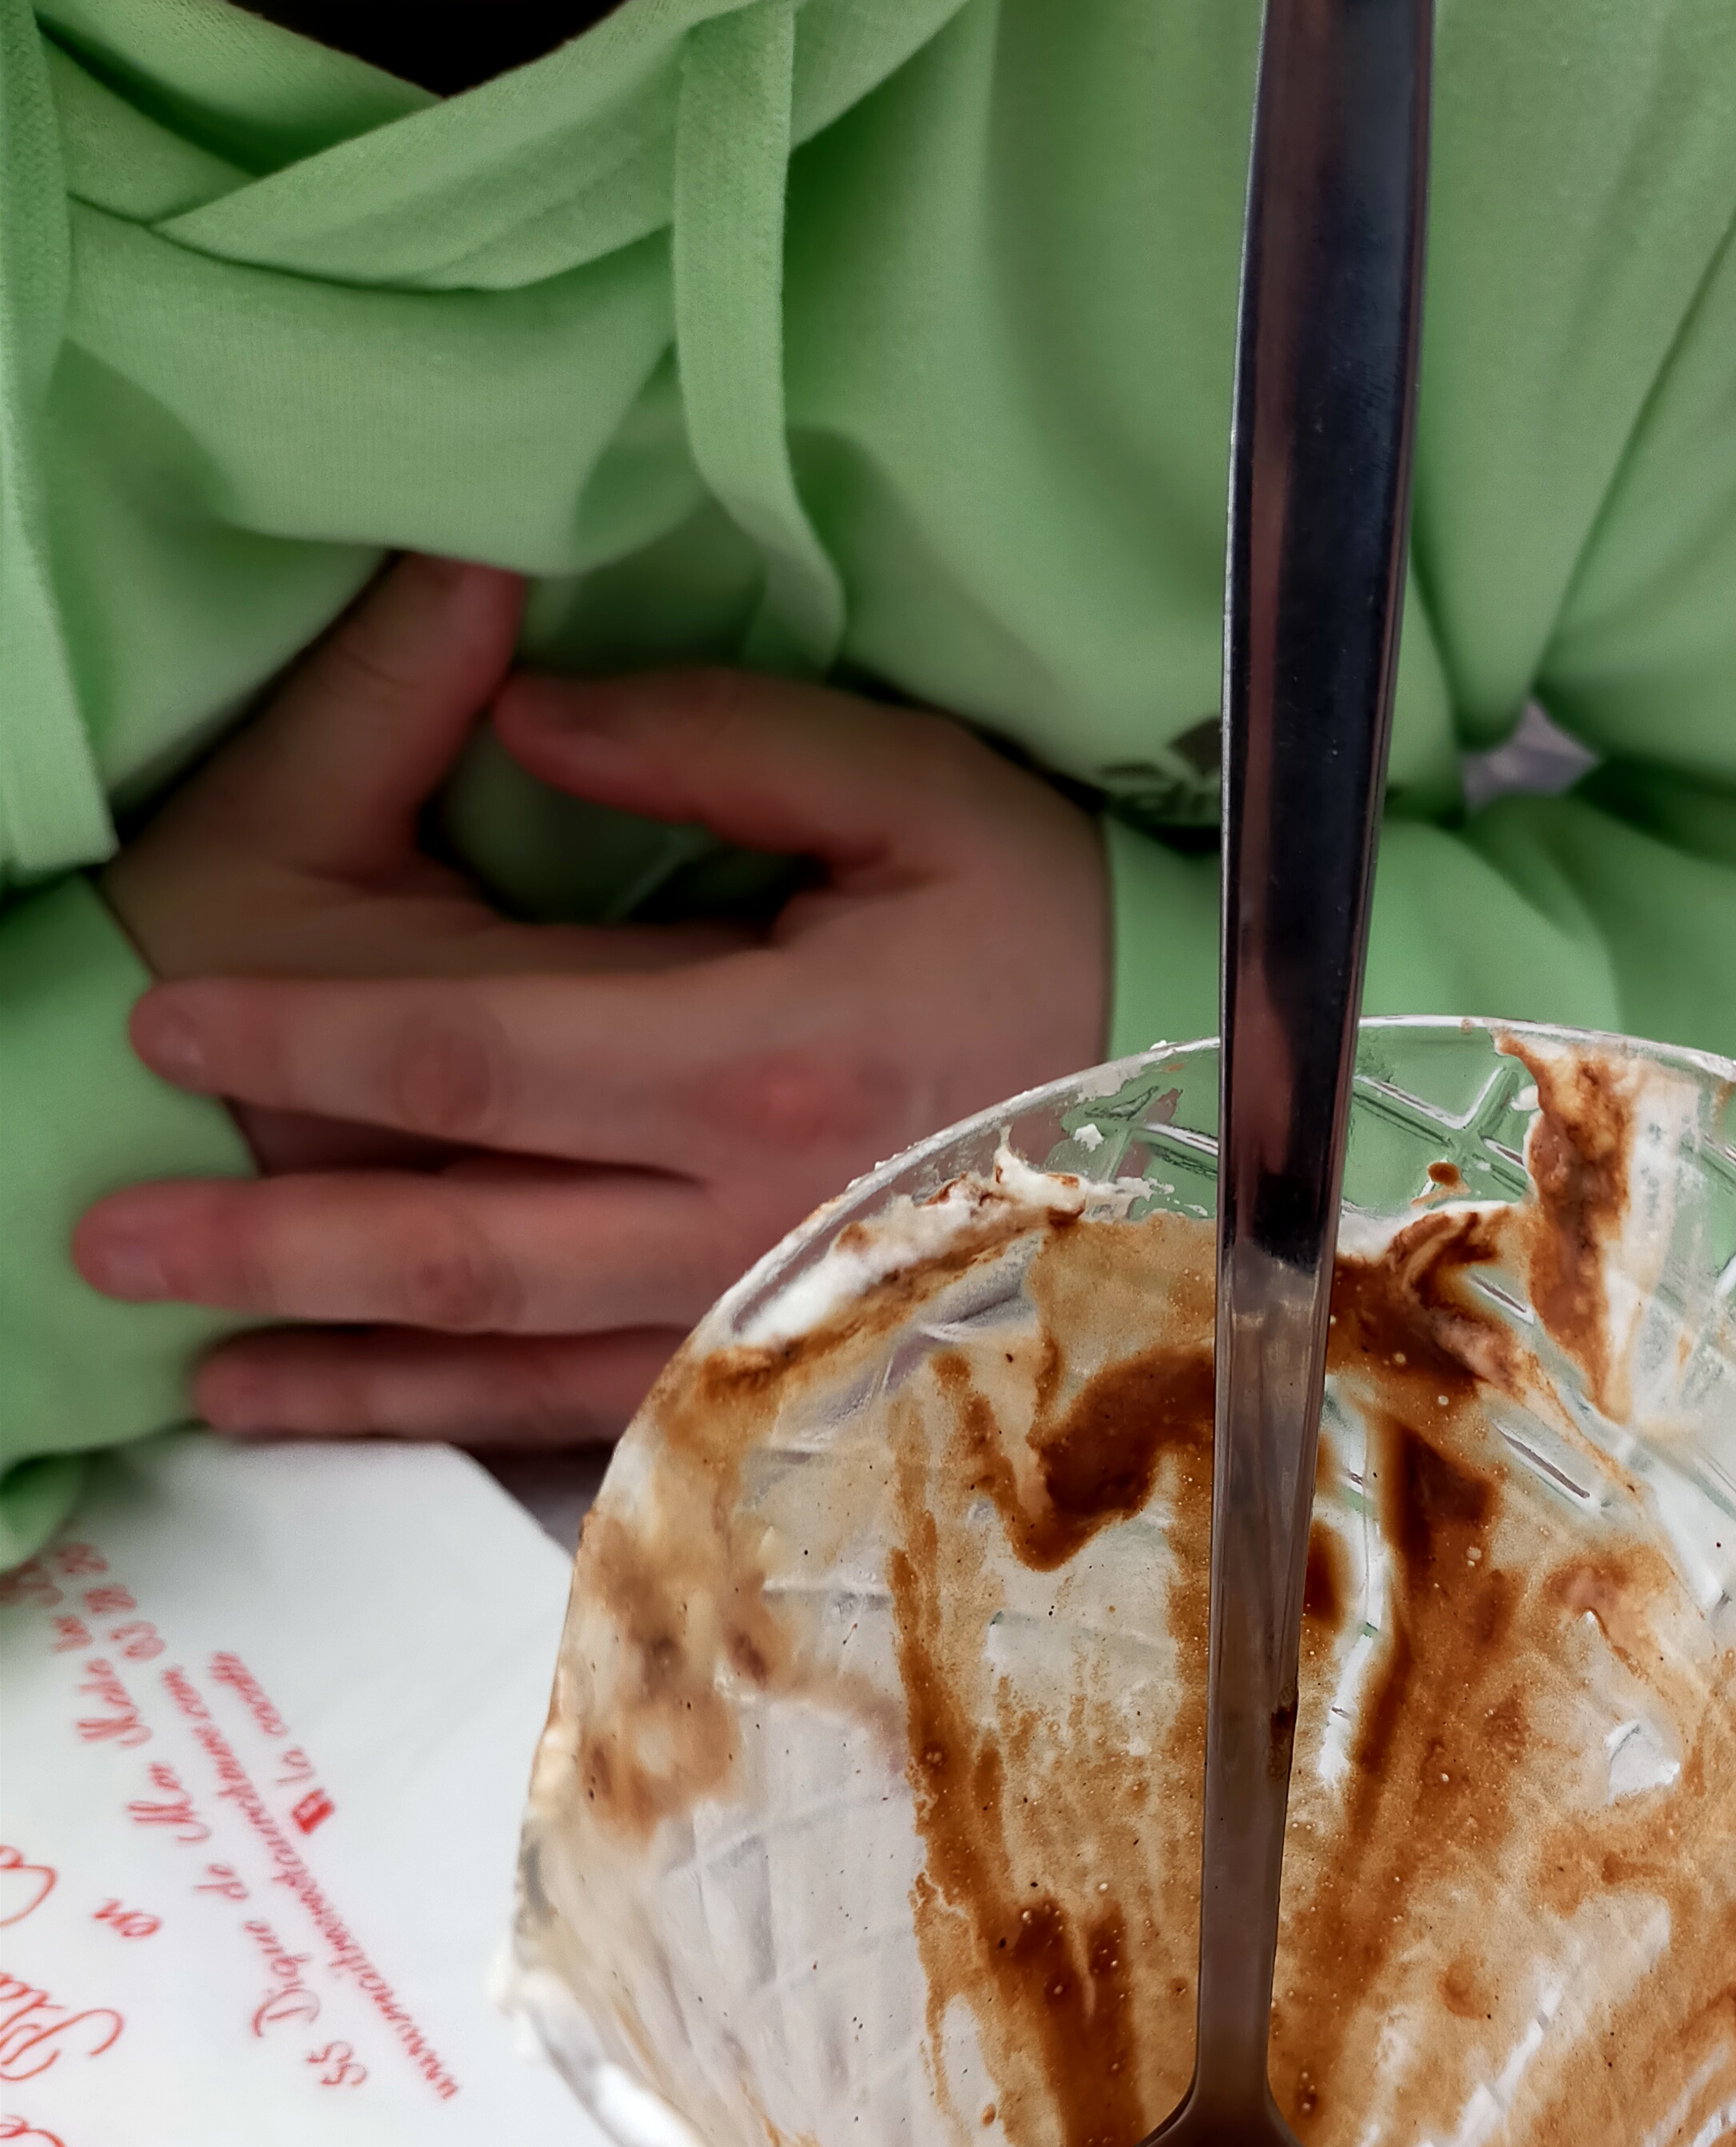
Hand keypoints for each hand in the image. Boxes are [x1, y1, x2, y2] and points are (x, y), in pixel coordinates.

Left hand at [78, 575, 1111, 1442]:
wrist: (1214, 1101)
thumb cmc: (1055, 929)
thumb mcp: (914, 791)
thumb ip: (715, 744)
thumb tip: (523, 721)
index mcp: (763, 1060)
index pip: (478, 1053)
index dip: (308, 1038)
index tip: (177, 1018)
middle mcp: (744, 1216)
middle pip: (458, 1235)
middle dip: (271, 1237)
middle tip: (110, 1233)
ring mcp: (763, 1316)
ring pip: (510, 1358)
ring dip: (341, 1361)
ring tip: (198, 1366)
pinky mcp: (785, 1367)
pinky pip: (598, 1415)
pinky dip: (464, 1425)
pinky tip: (365, 1418)